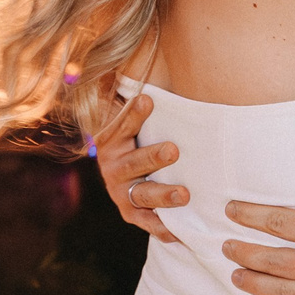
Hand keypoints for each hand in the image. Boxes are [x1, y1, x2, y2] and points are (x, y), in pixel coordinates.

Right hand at [95, 92, 184, 242]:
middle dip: (152, 157)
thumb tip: (113, 62)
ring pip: (142, 194)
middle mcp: (113, 168)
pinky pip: (148, 223)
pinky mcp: (133, 214)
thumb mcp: (124, 112)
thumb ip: (118, 89)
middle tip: (174, 150)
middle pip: (133, 163)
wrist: (123, 176)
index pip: (121, 124)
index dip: (132, 113)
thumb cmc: (135, 135)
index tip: (148, 98)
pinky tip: (180, 233)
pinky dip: (163, 228)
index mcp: (110, 140)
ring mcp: (122, 193)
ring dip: (163, 195)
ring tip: (184, 193)